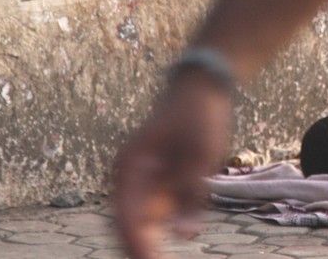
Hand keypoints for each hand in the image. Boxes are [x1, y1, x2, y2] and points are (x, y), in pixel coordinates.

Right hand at [113, 70, 234, 258]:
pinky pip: (153, 214)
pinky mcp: (156, 182)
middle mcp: (128, 177)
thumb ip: (191, 194)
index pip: (126, 219)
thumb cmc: (199, 116)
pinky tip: (166, 246)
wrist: (202, 86)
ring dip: (146, 244)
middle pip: (125, 226)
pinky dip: (160, 230)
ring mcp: (141, 180)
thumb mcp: (200, 155)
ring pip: (137, 224)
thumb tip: (186, 236)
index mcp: (129, 168)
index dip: (138, 247)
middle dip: (139, 250)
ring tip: (160, 257)